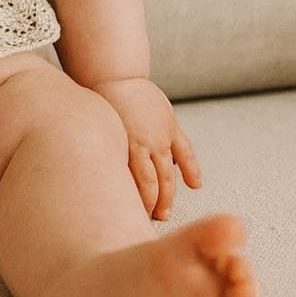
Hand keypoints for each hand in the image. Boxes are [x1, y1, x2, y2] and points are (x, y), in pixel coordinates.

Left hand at [93, 77, 201, 219]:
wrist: (114, 76)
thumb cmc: (101, 105)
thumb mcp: (102, 131)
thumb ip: (110, 152)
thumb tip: (108, 179)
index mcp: (130, 144)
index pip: (142, 184)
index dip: (142, 203)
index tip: (135, 216)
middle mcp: (149, 143)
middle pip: (157, 183)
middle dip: (156, 205)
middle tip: (151, 220)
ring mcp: (163, 135)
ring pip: (171, 173)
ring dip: (170, 195)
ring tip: (165, 213)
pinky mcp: (172, 126)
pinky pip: (186, 151)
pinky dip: (191, 168)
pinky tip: (195, 184)